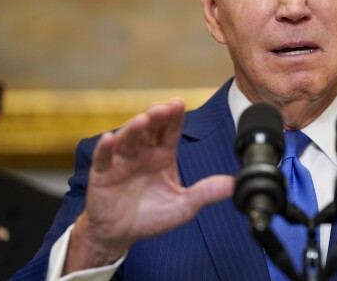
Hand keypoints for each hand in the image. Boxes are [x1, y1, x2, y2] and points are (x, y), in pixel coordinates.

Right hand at [63, 99, 233, 273]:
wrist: (121, 233)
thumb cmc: (152, 215)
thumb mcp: (184, 206)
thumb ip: (206, 193)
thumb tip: (235, 185)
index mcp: (163, 155)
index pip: (170, 131)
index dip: (174, 117)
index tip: (179, 103)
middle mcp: (143, 153)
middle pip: (149, 129)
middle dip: (156, 116)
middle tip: (164, 108)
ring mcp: (121, 161)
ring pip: (127, 139)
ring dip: (133, 128)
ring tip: (142, 120)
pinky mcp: (103, 174)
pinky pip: (102, 159)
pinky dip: (104, 148)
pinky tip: (108, 139)